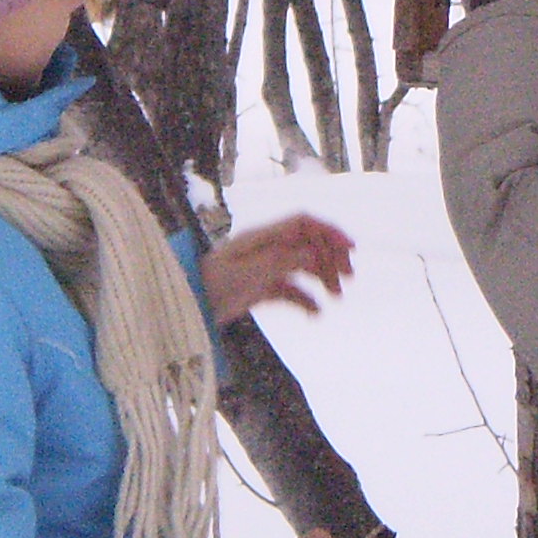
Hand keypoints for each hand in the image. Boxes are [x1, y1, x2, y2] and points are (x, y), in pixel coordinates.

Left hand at [202, 214, 355, 324]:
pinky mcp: (259, 288)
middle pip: (308, 244)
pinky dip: (306, 299)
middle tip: (348, 279)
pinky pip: (290, 289)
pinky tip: (315, 313)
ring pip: (302, 266)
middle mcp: (266, 249)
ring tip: (335, 298)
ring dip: (322, 278)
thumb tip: (314, 253)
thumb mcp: (247, 273)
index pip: (303, 224)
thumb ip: (280, 261)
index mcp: (263, 237)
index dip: (329, 231)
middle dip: (331, 258)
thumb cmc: (211, 284)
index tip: (351, 249)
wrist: (186, 305)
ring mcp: (263, 268)